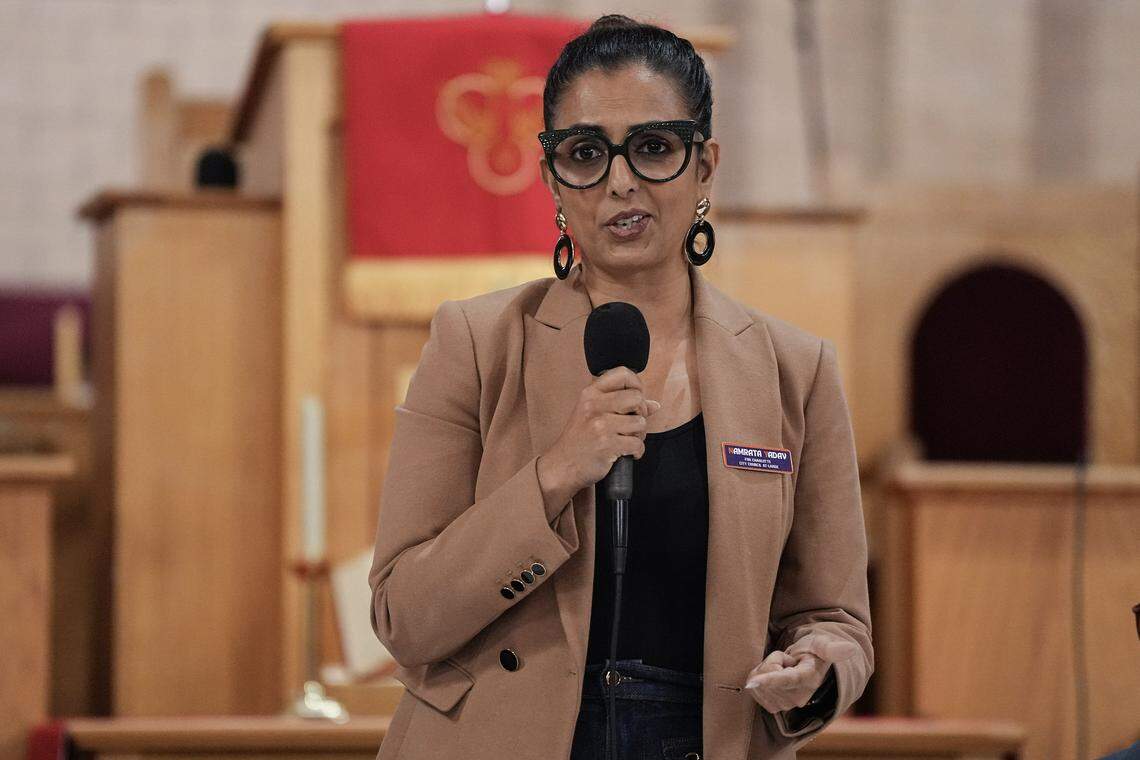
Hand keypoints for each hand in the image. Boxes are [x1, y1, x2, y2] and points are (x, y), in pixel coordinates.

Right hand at [537, 366, 660, 498]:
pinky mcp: (607, 445)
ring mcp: (600, 425)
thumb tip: (654, 404)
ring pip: (640, 422)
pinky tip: (626, 453)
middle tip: (632, 425)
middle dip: (640, 413)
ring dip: (638, 435)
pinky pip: (637, 444)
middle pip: (636, 398)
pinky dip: (636, 451)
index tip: (636, 399)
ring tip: (626, 440)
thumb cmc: (579, 440)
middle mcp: (594, 405)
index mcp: (590, 394)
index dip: (636, 384)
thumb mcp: (592, 414)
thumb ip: (621, 405)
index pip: (622, 374)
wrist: (562, 466)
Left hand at [744, 635, 858, 712]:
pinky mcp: (774, 707)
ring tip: (782, 668)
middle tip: (787, 659)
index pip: (788, 680)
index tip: (754, 681)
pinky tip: (772, 677)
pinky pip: (754, 691)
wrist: (809, 665)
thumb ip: (831, 648)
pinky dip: (758, 680)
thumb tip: (850, 648)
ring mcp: (786, 704)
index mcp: (810, 679)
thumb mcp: (822, 644)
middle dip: (771, 663)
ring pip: (759, 684)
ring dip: (764, 671)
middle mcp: (798, 697)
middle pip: (767, 677)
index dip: (770, 679)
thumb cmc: (814, 651)